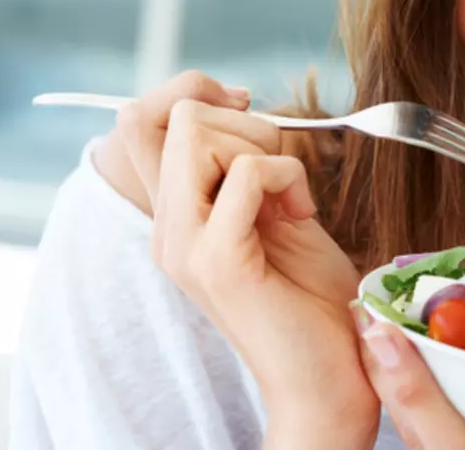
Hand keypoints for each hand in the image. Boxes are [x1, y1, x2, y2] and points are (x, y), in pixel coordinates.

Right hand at [108, 72, 379, 447]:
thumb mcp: (276, 215)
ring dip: (267, 148)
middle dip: (243, 121)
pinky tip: (302, 213)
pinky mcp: (218, 261)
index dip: (193, 91)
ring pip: (200, 133)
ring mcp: (185, 244)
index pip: (140, 119)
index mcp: (176, 215)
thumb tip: (244, 112)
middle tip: (280, 170)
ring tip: (292, 199)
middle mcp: (167, 228)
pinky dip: (286, 176)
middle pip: (172, 113)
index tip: (247, 109)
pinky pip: (245, 174)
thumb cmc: (309, 296)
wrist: (324, 375)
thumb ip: (248, 171)